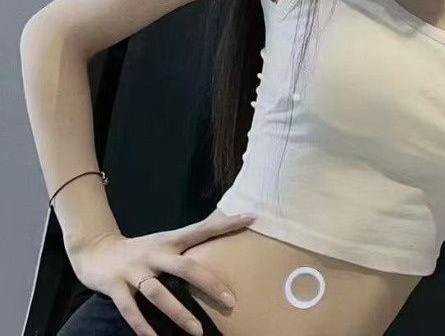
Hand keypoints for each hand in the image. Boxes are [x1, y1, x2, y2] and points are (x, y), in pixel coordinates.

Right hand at [66, 209, 254, 335]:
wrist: (96, 250)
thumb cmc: (140, 250)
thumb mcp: (164, 243)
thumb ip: (187, 246)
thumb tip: (220, 244)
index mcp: (169, 241)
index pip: (202, 229)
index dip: (226, 224)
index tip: (251, 218)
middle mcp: (154, 253)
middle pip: (185, 266)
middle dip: (208, 283)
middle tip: (231, 299)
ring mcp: (134, 270)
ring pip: (158, 292)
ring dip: (178, 312)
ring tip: (198, 331)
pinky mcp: (115, 287)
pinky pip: (130, 310)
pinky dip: (143, 326)